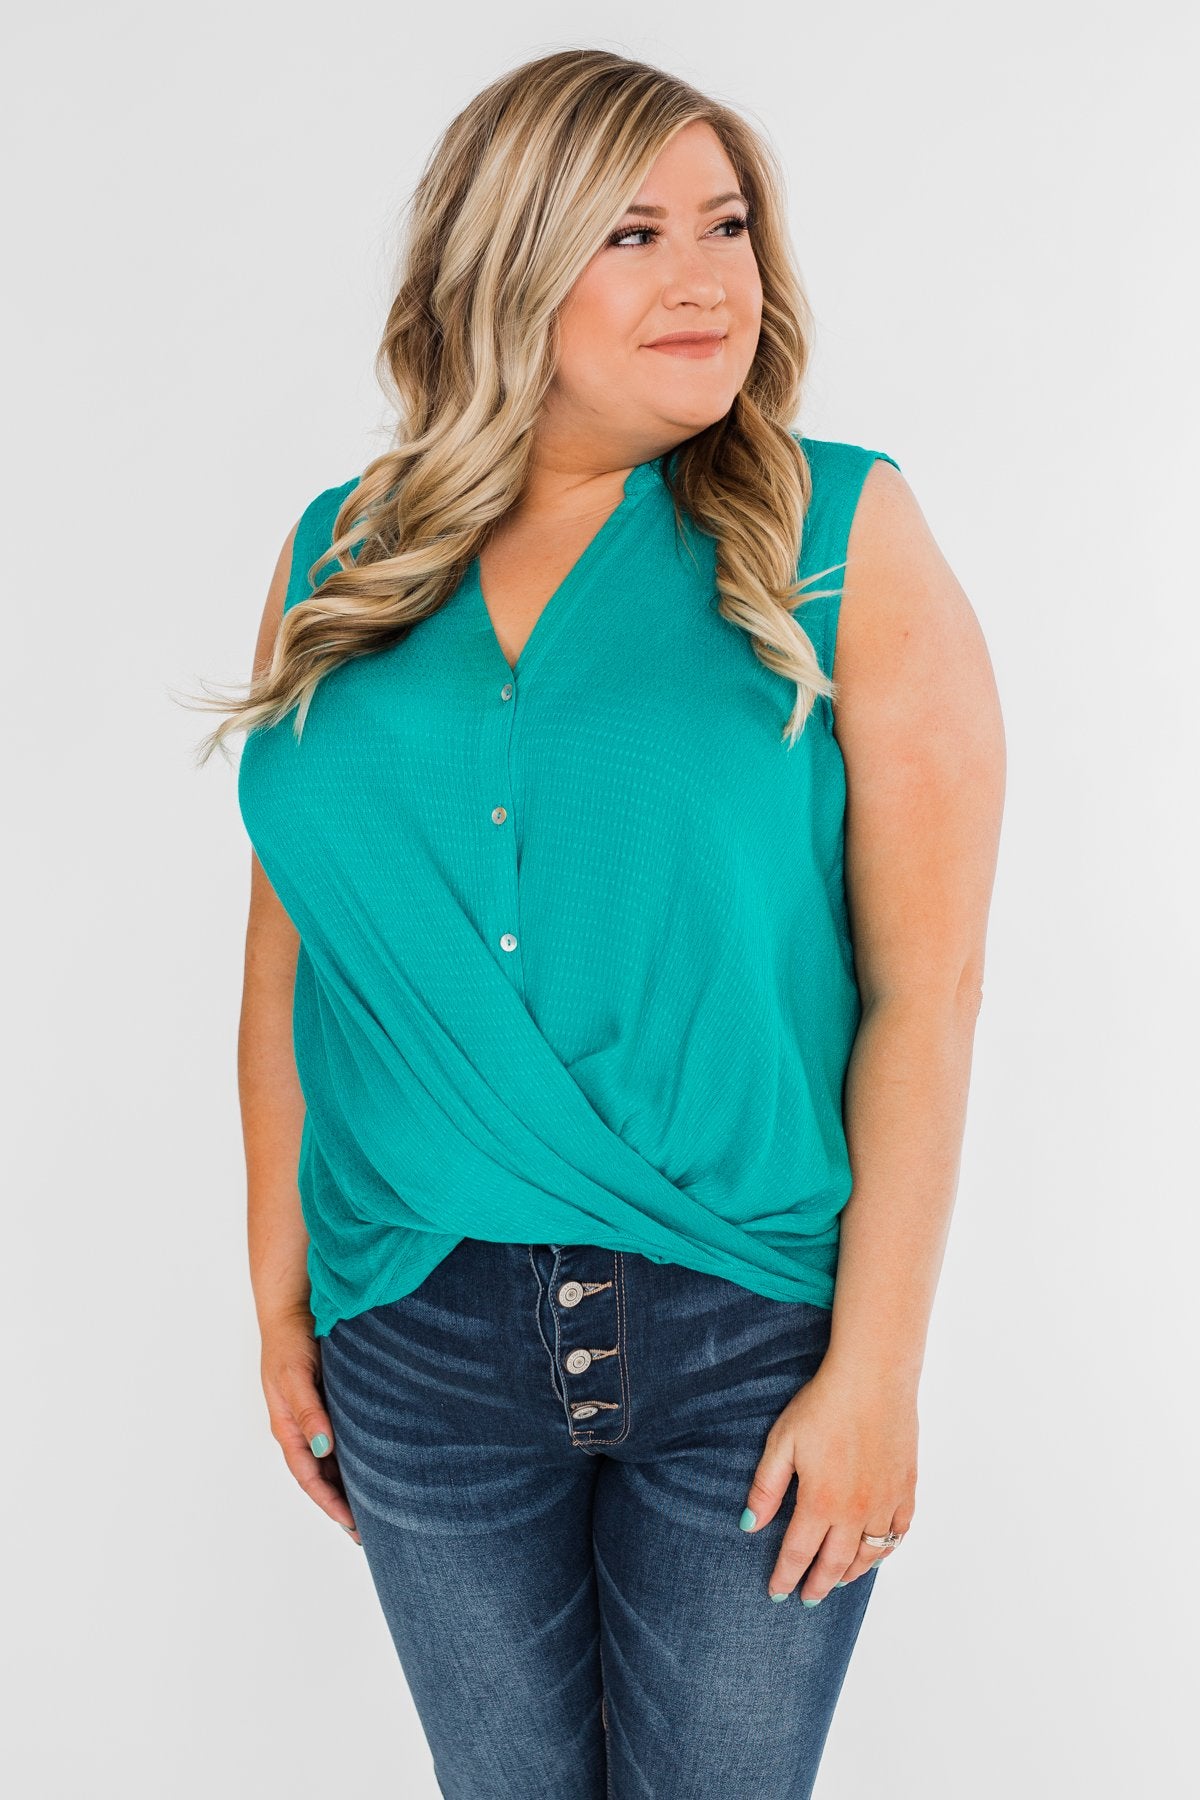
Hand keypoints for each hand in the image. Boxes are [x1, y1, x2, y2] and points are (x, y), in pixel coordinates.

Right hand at [260, 1305, 361, 1545]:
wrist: (293, 1310)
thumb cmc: (290, 1343)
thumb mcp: (295, 1377)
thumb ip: (308, 1412)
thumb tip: (323, 1450)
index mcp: (289, 1429)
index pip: (309, 1478)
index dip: (330, 1503)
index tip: (352, 1526)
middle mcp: (302, 1429)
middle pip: (321, 1477)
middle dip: (341, 1505)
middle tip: (368, 1533)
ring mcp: (315, 1418)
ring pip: (332, 1463)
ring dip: (348, 1485)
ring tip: (375, 1510)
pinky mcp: (329, 1404)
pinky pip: (342, 1441)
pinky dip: (353, 1460)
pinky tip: (374, 1467)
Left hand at [739, 1363, 916, 1601]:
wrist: (872, 1377)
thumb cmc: (823, 1404)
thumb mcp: (782, 1442)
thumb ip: (766, 1488)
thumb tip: (750, 1525)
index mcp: (821, 1502)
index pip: (798, 1553)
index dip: (786, 1576)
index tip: (777, 1592)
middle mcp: (856, 1512)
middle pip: (835, 1563)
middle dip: (818, 1584)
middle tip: (808, 1598)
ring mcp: (885, 1502)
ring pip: (869, 1554)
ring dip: (852, 1573)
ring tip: (838, 1582)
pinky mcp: (906, 1487)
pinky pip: (899, 1532)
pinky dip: (886, 1550)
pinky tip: (877, 1553)